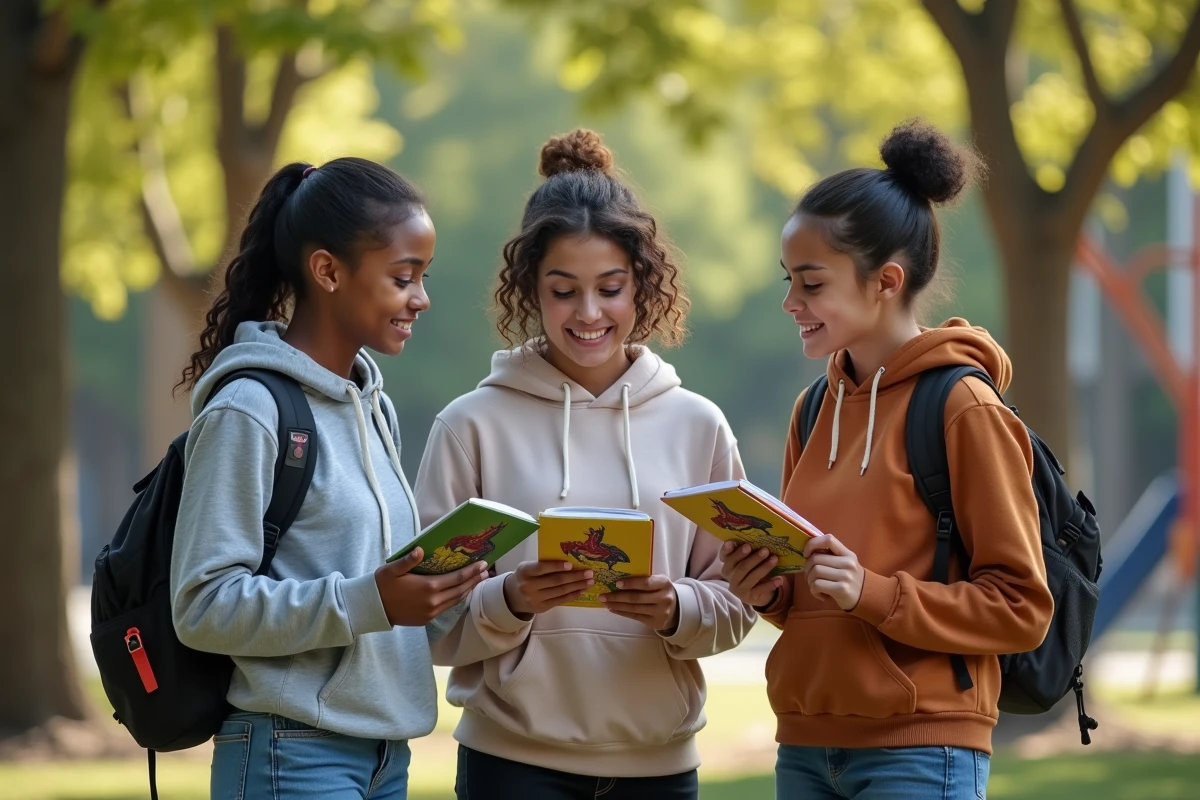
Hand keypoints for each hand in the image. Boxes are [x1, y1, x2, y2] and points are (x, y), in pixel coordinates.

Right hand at [374, 548, 488, 625]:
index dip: (471, 571)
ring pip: (456, 600)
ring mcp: (431, 612)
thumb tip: (420, 550)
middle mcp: (433, 601)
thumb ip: (408, 560)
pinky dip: (457, 598)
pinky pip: (447, 607)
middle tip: (486, 570)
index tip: (483, 564)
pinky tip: (461, 592)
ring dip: (468, 589)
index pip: (457, 578)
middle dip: (474, 579)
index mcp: (428, 587)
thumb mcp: (392, 569)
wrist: (372, 608)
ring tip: (477, 580)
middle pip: (460, 590)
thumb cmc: (382, 585)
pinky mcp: (426, 619)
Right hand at [503, 560, 593, 616]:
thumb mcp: (528, 567)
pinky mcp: (541, 608)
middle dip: (574, 577)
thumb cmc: (526, 576)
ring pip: (560, 591)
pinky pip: (560, 601)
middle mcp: (528, 586)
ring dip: (577, 586)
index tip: (571, 565)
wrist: (513, 596)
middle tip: (589, 573)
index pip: (541, 568)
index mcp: (525, 571)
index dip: (556, 566)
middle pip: (555, 581)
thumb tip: (570, 561)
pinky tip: (581, 590)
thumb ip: (543, 565)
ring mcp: (535, 599)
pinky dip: (572, 595)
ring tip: (589, 581)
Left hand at [600, 574, 678, 632]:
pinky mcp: (655, 622)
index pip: (645, 583)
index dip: (630, 583)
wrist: (675, 607)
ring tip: (605, 602)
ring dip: (617, 605)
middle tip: (603, 595)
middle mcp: (664, 598)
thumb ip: (644, 578)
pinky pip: (635, 616)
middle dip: (617, 596)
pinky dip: (622, 612)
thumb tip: (618, 579)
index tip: (616, 583)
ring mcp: (660, 612)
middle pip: (637, 598)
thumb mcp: (657, 581)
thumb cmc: (660, 590)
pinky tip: (613, 609)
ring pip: (634, 608)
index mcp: (664, 583)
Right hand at [719, 541, 785, 607]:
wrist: (755, 593)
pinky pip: (760, 589)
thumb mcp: (747, 561)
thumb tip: (761, 539)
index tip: (732, 542)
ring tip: (775, 559)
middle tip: (765, 550)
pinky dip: (770, 584)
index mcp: (727, 565)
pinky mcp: (748, 597)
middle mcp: (730, 577)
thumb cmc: (751, 571)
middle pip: (741, 566)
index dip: (727, 550)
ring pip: (751, 577)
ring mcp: (738, 589)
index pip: (724, 556)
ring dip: (764, 567)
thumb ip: (748, 552)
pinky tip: (780, 579)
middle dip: (754, 558)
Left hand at [802, 534, 863, 610]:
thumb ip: (830, 556)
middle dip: (807, 568)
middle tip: (810, 576)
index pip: (828, 539)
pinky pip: (817, 585)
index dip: (812, 544)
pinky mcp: (841, 589)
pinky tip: (821, 594)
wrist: (867, 597)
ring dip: (809, 581)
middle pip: (816, 559)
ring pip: (815, 572)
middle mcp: (847, 563)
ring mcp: (845, 576)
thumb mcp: (845, 563)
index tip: (806, 554)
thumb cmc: (850, 579)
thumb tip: (807, 551)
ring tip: (816, 586)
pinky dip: (814, 591)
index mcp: (847, 554)